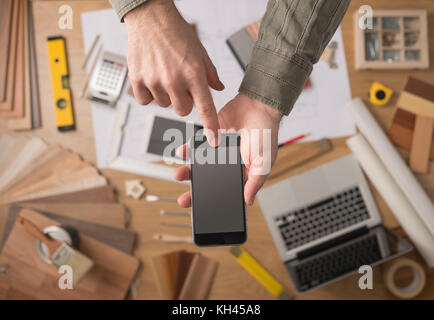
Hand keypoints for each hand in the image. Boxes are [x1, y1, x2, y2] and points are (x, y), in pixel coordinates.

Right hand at [124, 0, 223, 144]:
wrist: (150, 18)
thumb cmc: (176, 33)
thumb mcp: (201, 52)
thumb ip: (210, 74)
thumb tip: (218, 89)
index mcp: (194, 73)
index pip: (205, 108)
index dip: (210, 127)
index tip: (213, 141)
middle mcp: (174, 80)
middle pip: (183, 111)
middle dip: (184, 102)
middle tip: (181, 86)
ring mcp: (154, 80)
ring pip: (164, 105)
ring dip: (166, 96)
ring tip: (164, 76)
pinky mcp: (137, 79)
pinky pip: (145, 101)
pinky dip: (149, 94)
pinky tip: (151, 80)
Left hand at [174, 93, 281, 205]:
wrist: (258, 105)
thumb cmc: (266, 133)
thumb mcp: (264, 162)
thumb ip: (255, 182)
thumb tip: (248, 201)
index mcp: (241, 173)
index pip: (225, 192)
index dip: (213, 200)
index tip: (202, 209)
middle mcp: (227, 165)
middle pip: (208, 182)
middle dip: (194, 191)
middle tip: (184, 200)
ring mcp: (216, 152)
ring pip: (198, 166)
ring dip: (187, 172)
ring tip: (179, 175)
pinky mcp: (209, 137)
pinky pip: (195, 146)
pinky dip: (186, 150)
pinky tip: (181, 154)